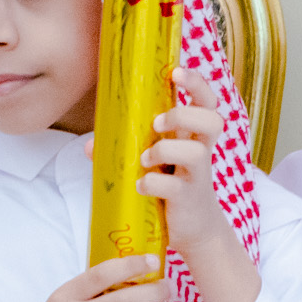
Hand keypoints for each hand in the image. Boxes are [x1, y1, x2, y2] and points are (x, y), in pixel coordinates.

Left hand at [140, 68, 236, 262]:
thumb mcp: (152, 163)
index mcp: (193, 136)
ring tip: (146, 159)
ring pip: (197, 152)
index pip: (207, 102)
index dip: (197, 84)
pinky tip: (141, 186)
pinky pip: (174, 186)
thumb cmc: (172, 186)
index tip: (177, 72)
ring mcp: (197, 175)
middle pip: (213, 120)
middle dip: (184, 114)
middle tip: (157, 123)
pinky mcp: (189, 198)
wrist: (193, 229)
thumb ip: (123, 149)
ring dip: (165, 149)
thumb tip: (88, 145)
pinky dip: (153, 183)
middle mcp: (201, 151)